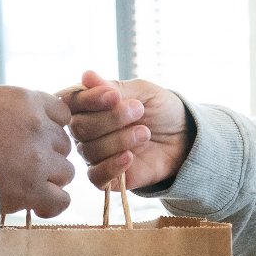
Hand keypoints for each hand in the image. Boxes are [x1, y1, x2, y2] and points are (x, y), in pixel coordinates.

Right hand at [0, 84, 73, 217]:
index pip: (61, 112)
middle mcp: (39, 128)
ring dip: (50, 179)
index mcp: (25, 100)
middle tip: (25, 163)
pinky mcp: (32, 191)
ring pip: (66, 172)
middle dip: (48, 153)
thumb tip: (10, 114)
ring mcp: (39, 161)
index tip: (34, 137)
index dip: (49, 126)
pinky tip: (36, 204)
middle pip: (63, 144)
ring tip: (27, 184)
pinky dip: (50, 204)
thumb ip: (2, 104)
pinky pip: (61, 201)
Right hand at [66, 69, 190, 190]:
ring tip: (145, 133)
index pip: (71, 102)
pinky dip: (111, 167)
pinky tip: (130, 157)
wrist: (185, 138)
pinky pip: (96, 177)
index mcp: (89, 107)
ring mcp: (95, 156)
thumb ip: (114, 87)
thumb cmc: (162, 110)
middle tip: (139, 111)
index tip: (114, 96)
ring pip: (90, 151)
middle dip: (110, 118)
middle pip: (79, 127)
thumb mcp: (142, 92)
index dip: (88, 99)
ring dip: (119, 140)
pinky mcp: (107, 179)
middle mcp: (87, 132)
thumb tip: (86, 76)